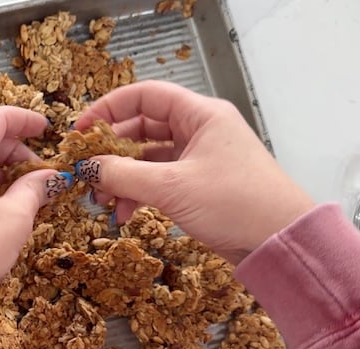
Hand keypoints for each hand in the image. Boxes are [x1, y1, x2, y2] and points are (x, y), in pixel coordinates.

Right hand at [74, 81, 314, 264]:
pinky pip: (158, 180)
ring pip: (147, 157)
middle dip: (111, 150)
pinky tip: (124, 213)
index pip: (144, 95)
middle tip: (85, 171)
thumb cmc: (234, 203)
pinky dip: (138, 193)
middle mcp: (199, 130)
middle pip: (142, 127)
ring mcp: (199, 158)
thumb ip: (122, 175)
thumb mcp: (171, 187)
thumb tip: (84, 168)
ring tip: (101, 200)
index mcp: (200, 115)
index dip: (108, 109)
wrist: (279, 243)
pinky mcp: (198, 185)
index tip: (81, 131)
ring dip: (122, 176)